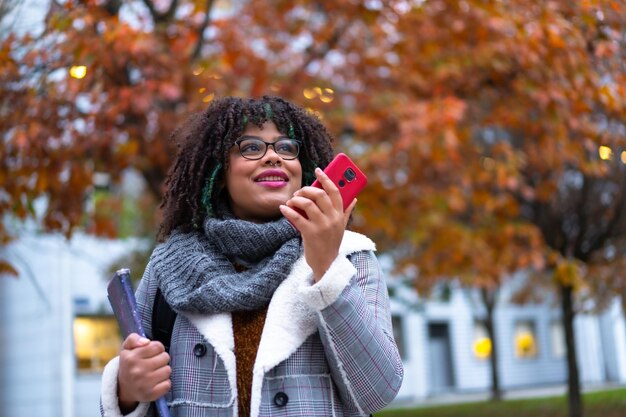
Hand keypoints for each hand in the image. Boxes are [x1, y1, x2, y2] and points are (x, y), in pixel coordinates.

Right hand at [117, 333, 171, 412]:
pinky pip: (168, 384)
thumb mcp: (127, 348)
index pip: (158, 346)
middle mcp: (137, 371)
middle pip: (165, 357)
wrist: (123, 388)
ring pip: (168, 370)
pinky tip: (156, 382)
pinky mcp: (150, 395)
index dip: (157, 349)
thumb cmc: (129, 364)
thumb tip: (146, 342)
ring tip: (154, 372)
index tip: (151, 353)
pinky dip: (164, 383)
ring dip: (163, 370)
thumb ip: (134, 338)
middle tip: (152, 363)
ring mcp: (144, 384)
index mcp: (131, 358)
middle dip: (161, 359)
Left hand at [280, 167, 355, 281]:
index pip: (335, 191)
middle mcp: (333, 218)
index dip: (326, 178)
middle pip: (320, 194)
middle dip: (306, 190)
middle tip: (299, 192)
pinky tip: (283, 208)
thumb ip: (346, 211)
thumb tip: (354, 198)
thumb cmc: (331, 243)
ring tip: (291, 201)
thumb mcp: (341, 227)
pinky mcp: (311, 234)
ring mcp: (322, 226)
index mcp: (340, 214)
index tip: (318, 170)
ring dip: (296, 199)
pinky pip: (297, 217)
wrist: (327, 264)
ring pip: (307, 204)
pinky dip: (288, 211)